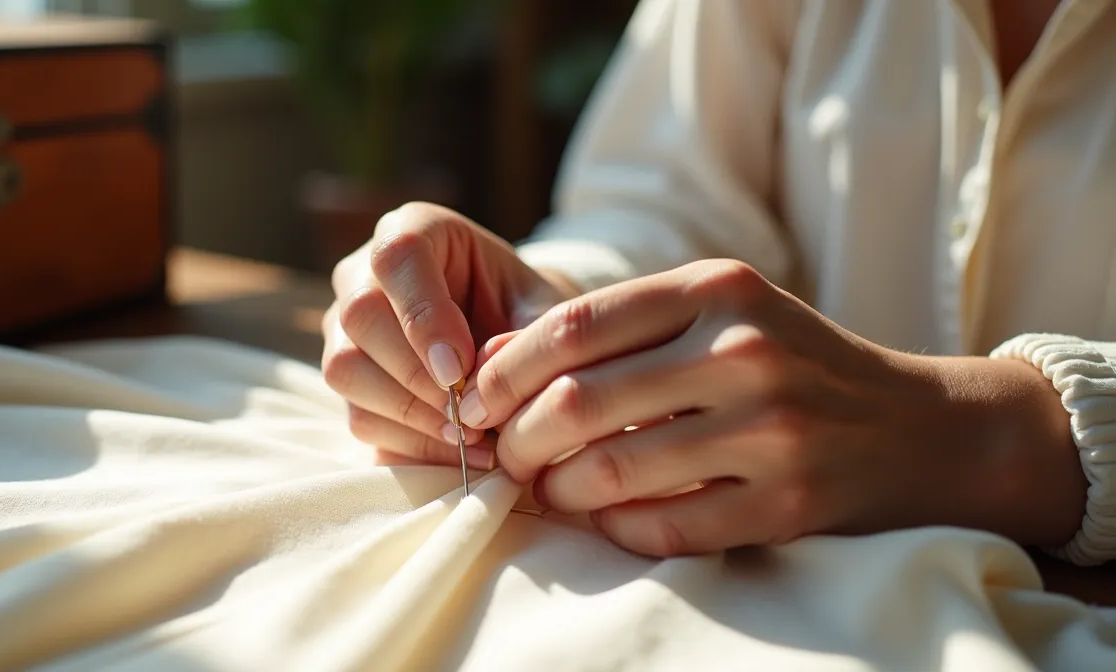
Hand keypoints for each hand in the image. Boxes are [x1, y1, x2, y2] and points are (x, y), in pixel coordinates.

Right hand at [321, 202, 578, 466]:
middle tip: (472, 415)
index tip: (460, 369)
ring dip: (410, 414)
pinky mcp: (348, 377)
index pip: (397, 257)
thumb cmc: (525, 309)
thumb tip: (488, 368)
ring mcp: (344, 326)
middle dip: (417, 376)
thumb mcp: (543, 310)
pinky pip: (358, 416)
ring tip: (471, 437)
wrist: (508, 335)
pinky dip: (408, 443)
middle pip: (360, 317)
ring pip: (346, 369)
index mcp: (414, 230)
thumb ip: (528, 331)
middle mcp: (364, 271)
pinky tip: (456, 450)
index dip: (424, 316)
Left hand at [459, 259, 1086, 555]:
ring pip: (614, 470)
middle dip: (519, 438)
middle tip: (503, 456)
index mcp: (717, 288)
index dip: (506, 370)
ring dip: (561, 490)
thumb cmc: (791, 362)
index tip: (474, 400)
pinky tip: (608, 517)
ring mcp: (770, 429)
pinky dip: (618, 528)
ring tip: (551, 488)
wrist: (916, 426)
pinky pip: (666, 527)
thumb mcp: (715, 315)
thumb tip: (493, 361)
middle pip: (580, 401)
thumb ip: (616, 329)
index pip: (575, 325)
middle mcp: (744, 349)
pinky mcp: (786, 501)